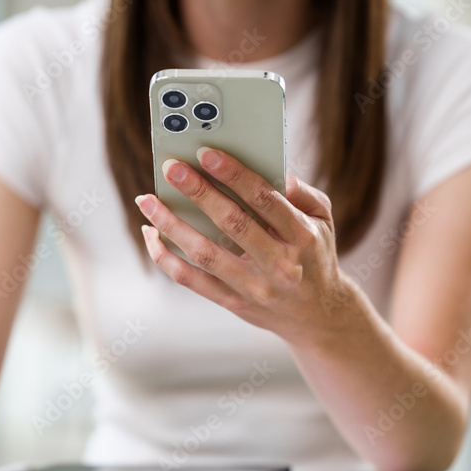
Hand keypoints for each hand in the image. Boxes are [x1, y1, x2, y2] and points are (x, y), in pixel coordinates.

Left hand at [135, 146, 355, 350]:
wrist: (318, 316)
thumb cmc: (316, 255)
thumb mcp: (323, 220)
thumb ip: (300, 192)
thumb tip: (269, 168)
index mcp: (302, 237)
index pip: (264, 199)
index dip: (234, 174)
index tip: (206, 153)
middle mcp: (279, 265)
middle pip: (231, 223)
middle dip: (198, 192)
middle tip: (170, 167)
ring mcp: (254, 287)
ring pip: (204, 254)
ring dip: (171, 224)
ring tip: (147, 199)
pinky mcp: (232, 303)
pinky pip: (191, 280)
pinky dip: (166, 257)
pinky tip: (151, 234)